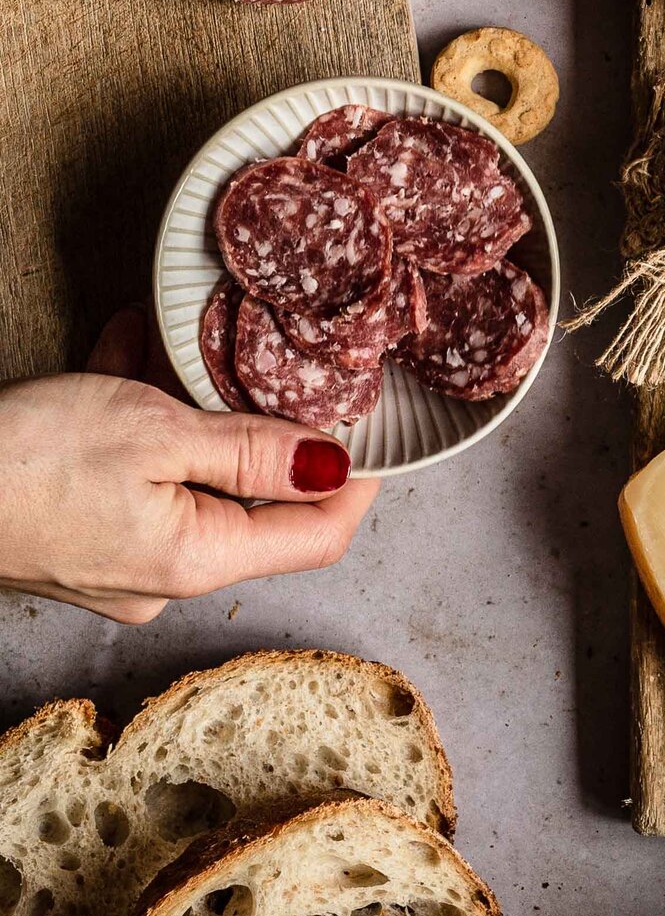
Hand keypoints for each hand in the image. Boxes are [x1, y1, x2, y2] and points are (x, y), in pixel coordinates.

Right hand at [0, 310, 375, 622]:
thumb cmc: (17, 462)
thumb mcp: (154, 434)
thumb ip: (252, 448)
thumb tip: (333, 463)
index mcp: (198, 560)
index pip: (319, 536)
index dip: (356, 481)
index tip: (377, 430)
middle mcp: (163, 575)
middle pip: (254, 501)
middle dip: (266, 426)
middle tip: (284, 365)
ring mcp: (114, 557)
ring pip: (185, 472)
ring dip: (193, 406)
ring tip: (193, 340)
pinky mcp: (71, 529)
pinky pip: (127, 468)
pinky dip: (135, 412)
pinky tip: (125, 345)